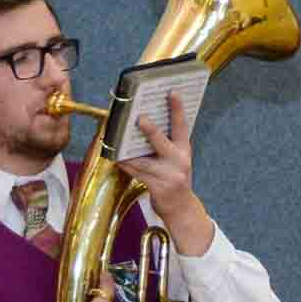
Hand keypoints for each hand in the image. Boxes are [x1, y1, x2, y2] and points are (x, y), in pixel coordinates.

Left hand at [120, 93, 218, 254]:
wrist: (181, 209)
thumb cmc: (175, 178)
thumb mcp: (178, 159)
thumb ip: (167, 143)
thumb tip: (144, 122)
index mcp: (184, 150)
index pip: (182, 126)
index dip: (177, 109)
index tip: (172, 92)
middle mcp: (179, 161)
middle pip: (161, 142)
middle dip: (150, 130)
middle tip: (139, 118)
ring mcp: (169, 176)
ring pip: (143, 160)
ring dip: (127, 150)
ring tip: (115, 137)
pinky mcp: (158, 188)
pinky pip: (136, 173)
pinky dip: (125, 165)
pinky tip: (116, 157)